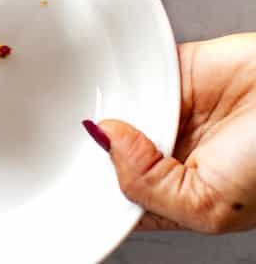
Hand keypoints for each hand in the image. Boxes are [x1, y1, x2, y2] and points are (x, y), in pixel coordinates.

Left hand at [82, 34, 255, 232]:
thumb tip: (104, 141)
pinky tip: (111, 78)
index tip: (63, 173)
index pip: (112, 194)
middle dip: (87, 141)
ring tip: (98, 105)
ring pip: (113, 106)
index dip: (86, 184)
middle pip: (104, 148)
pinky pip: (133, 69)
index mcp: (173, 195)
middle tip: (72, 132)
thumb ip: (147, 186)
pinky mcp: (171, 72)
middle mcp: (165, 154)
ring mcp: (166, 112)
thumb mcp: (209, 204)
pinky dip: (119, 70)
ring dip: (101, 102)